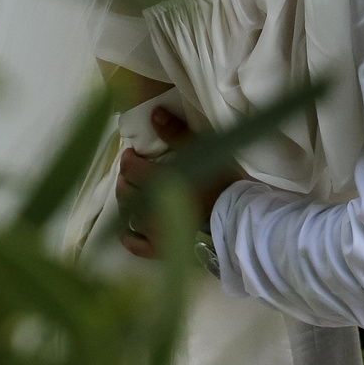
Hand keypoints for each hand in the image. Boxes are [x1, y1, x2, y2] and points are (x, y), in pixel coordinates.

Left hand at [116, 105, 241, 259]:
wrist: (238, 215)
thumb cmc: (222, 181)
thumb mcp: (202, 149)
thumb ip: (176, 132)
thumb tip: (153, 114)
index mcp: (160, 181)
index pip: (131, 169)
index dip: (128, 159)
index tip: (133, 154)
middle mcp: (151, 207)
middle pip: (126, 191)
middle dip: (126, 179)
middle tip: (133, 172)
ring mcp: (154, 232)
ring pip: (127, 216)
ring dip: (126, 202)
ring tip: (133, 194)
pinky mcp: (161, 249)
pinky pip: (136, 245)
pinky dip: (128, 237)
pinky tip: (128, 229)